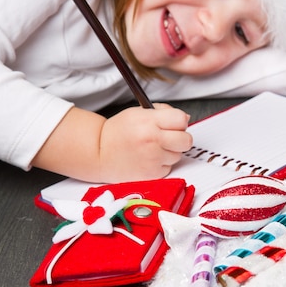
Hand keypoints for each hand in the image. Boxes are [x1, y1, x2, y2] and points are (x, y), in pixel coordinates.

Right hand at [31, 104, 192, 182]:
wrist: (99, 153)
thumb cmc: (118, 132)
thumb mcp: (138, 112)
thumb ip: (163, 112)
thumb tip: (185, 119)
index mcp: (149, 122)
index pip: (181, 119)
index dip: (179, 122)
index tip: (174, 124)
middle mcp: (152, 140)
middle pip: (187, 140)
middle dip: (181, 138)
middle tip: (169, 137)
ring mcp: (153, 159)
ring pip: (179, 155)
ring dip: (170, 152)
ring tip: (153, 148)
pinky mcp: (152, 174)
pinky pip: (169, 167)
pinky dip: (162, 164)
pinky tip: (148, 159)